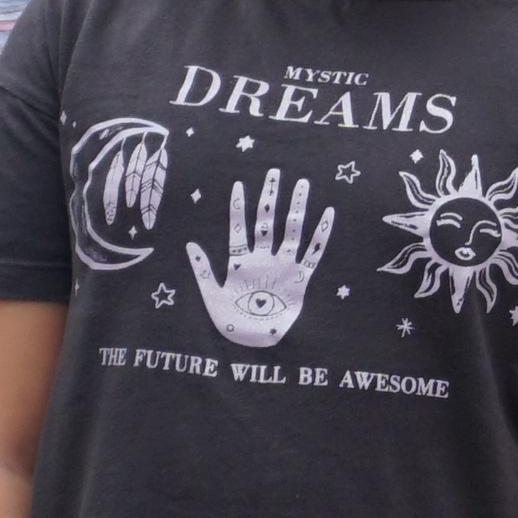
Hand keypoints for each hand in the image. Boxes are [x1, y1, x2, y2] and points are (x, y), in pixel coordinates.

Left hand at [183, 172, 334, 348]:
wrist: (254, 345)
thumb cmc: (231, 323)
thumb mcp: (211, 297)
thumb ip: (203, 271)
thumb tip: (190, 244)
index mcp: (240, 262)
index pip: (239, 228)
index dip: (238, 206)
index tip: (238, 183)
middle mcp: (263, 259)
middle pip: (268, 221)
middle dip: (271, 197)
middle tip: (274, 172)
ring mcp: (283, 267)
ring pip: (292, 231)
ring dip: (296, 208)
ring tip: (302, 183)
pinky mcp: (300, 280)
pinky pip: (313, 253)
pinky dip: (321, 234)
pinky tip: (327, 214)